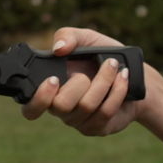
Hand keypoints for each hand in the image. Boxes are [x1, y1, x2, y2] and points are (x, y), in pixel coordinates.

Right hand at [20, 27, 143, 135]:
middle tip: (89, 70)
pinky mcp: (98, 127)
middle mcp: (60, 110)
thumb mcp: (85, 38)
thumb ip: (68, 35)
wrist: (132, 74)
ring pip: (87, 106)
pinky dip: (117, 90)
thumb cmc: (101, 56)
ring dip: (103, 81)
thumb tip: (58, 48)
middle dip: (79, 83)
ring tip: (113, 64)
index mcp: (49, 91)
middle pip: (61, 106)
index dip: (39, 98)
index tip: (54, 79)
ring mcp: (79, 121)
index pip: (30, 108)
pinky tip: (122, 77)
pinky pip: (105, 112)